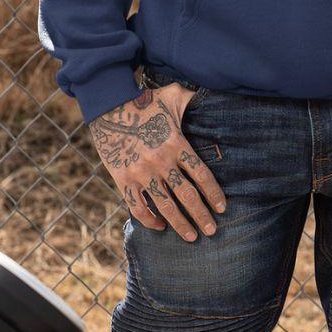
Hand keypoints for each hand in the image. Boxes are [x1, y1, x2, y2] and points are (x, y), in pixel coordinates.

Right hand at [89, 85, 226, 241]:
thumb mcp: (172, 96)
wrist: (109, 106)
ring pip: (165, 206)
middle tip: (212, 230)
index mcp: (176, 144)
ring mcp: (141, 172)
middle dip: (202, 216)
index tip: (222, 208)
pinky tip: (160, 226)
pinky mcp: (123, 179)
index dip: (214, 194)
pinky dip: (149, 220)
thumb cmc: (145, 101)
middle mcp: (161, 161)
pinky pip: (138, 206)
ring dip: (180, 224)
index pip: (202, 175)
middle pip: (187, 196)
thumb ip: (192, 99)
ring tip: (192, 236)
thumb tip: (210, 95)